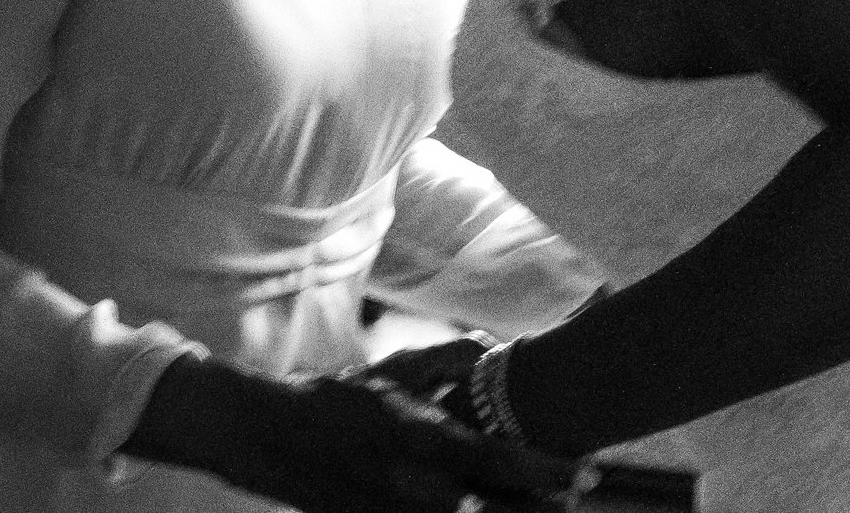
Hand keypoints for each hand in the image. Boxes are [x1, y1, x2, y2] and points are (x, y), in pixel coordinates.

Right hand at [125, 354, 580, 512]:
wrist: (261, 434)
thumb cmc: (330, 397)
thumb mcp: (387, 373)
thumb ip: (440, 366)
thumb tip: (488, 353)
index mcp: (418, 434)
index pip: (498, 457)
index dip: (548, 471)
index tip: (588, 474)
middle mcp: (411, 480)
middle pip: (494, 508)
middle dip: (539, 508)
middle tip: (577, 501)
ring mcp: (390, 512)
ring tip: (543, 511)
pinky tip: (478, 511)